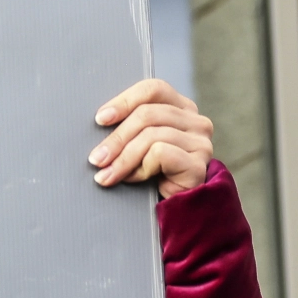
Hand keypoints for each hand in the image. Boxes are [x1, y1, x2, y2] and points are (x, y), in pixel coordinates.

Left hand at [90, 80, 214, 195]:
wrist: (175, 208)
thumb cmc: (152, 172)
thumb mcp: (139, 142)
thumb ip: (131, 125)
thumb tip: (100, 120)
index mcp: (182, 108)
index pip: (153, 89)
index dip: (124, 101)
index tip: (100, 119)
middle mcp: (196, 122)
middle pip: (147, 114)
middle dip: (116, 138)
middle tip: (96, 158)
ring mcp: (201, 143)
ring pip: (151, 135)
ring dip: (123, 158)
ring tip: (107, 175)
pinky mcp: (198, 165)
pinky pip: (160, 154)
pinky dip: (141, 167)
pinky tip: (135, 178)